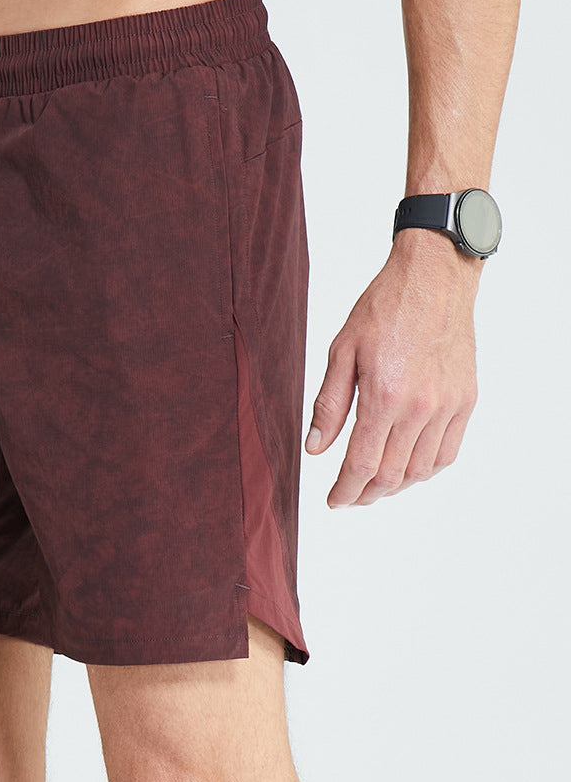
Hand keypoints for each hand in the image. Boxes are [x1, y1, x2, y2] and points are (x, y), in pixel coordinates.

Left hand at [305, 229, 480, 506]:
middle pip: (391, 475)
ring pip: (421, 470)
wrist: (433, 281)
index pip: (361, 464)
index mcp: (383, 395)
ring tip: (374, 484)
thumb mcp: (340, 351)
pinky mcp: (465, 401)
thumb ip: (328, 404)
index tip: (333, 501)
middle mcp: (419, 407)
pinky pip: (447, 452)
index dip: (345, 490)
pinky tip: (408, 467)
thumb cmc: (383, 309)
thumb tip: (315, 447)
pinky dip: (426, 469)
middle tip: (349, 496)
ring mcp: (447, 406)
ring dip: (395, 486)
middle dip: (366, 493)